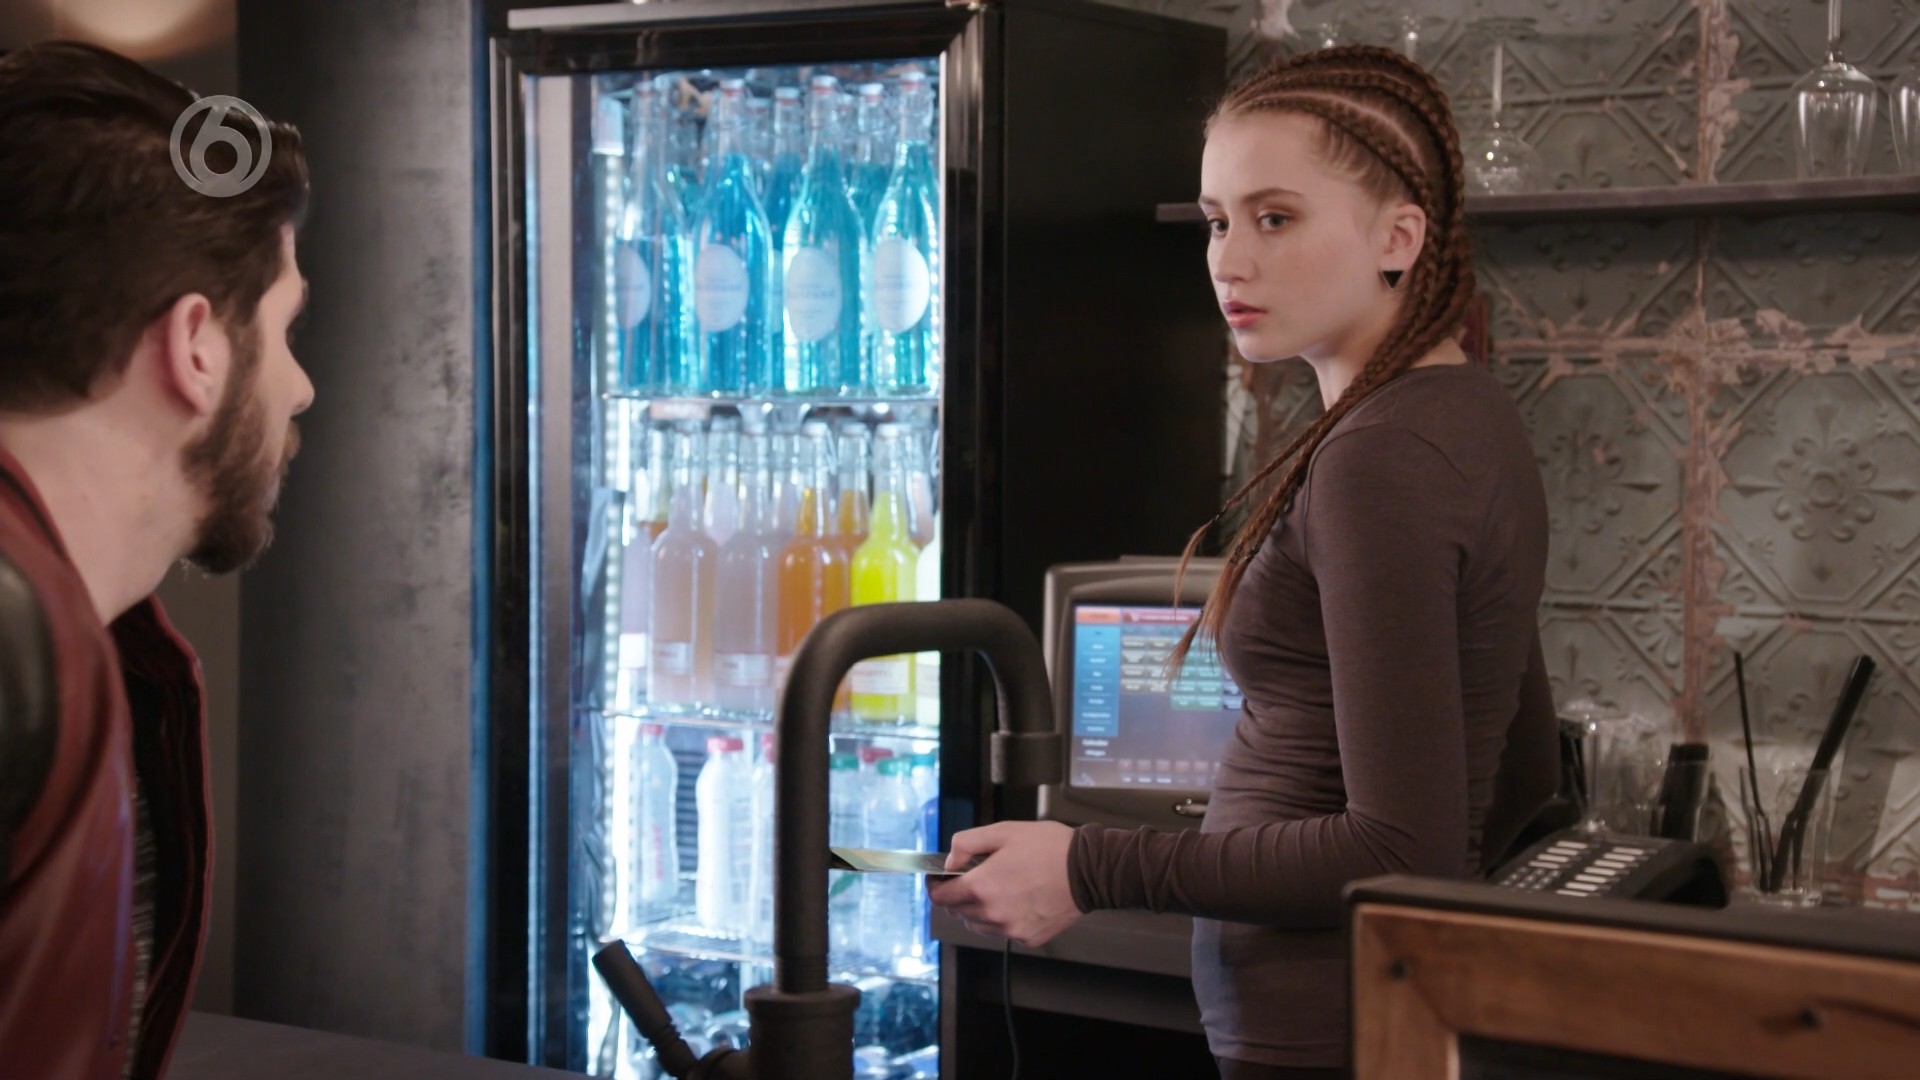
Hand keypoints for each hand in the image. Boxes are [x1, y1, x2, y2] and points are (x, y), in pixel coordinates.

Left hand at [926, 821, 1082, 946]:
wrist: (1089, 870)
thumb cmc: (1048, 847)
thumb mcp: (1003, 831)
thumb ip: (967, 844)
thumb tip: (949, 862)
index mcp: (981, 888)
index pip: (941, 898)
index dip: (935, 887)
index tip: (938, 879)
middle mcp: (992, 915)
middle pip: (958, 912)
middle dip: (959, 895)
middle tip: (973, 877)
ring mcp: (1011, 930)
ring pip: (979, 924)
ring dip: (979, 909)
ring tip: (999, 888)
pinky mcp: (1028, 937)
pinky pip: (1004, 931)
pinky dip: (1004, 918)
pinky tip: (1019, 900)